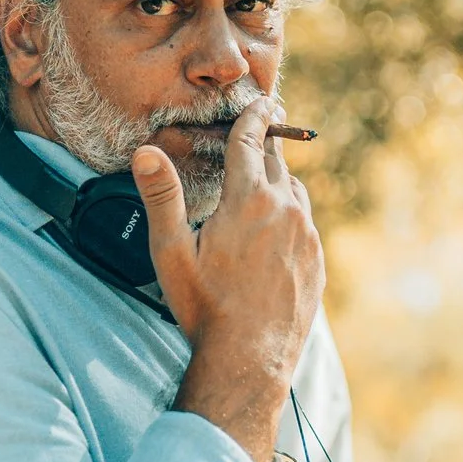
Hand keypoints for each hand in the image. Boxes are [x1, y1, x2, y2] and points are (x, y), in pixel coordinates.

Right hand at [132, 97, 323, 461]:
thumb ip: (161, 198)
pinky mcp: (317, 262)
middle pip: (277, 161)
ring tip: (262, 183)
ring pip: (295, 192)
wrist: (250, 361)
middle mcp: (286, 211)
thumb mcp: (172, 253)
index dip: (254, 116)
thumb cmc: (205, 308)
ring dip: (278, 182)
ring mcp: (308, 237)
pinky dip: (290, 216)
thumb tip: (145, 152)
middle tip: (264, 126)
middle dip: (267, 142)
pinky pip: (306, 225)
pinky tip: (274, 232)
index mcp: (250, 201)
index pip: (252, 141)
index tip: (262, 100)